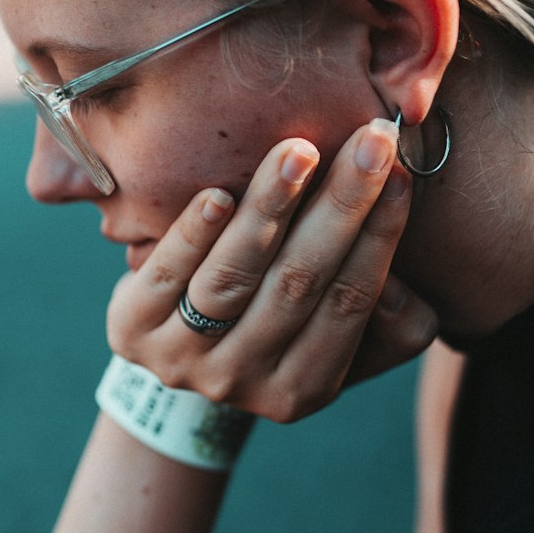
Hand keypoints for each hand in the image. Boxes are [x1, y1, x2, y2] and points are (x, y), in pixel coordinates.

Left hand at [107, 120, 436, 422]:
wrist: (176, 352)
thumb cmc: (278, 328)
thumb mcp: (343, 342)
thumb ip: (391, 324)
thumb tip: (397, 286)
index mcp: (304, 390)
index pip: (351, 304)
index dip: (380, 238)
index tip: (401, 173)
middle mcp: (243, 383)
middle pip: (297, 284)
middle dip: (338, 207)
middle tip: (370, 142)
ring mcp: (184, 361)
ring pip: (233, 278)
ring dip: (269, 210)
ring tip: (297, 153)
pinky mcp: (132, 332)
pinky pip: (164, 277)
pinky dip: (192, 234)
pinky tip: (217, 195)